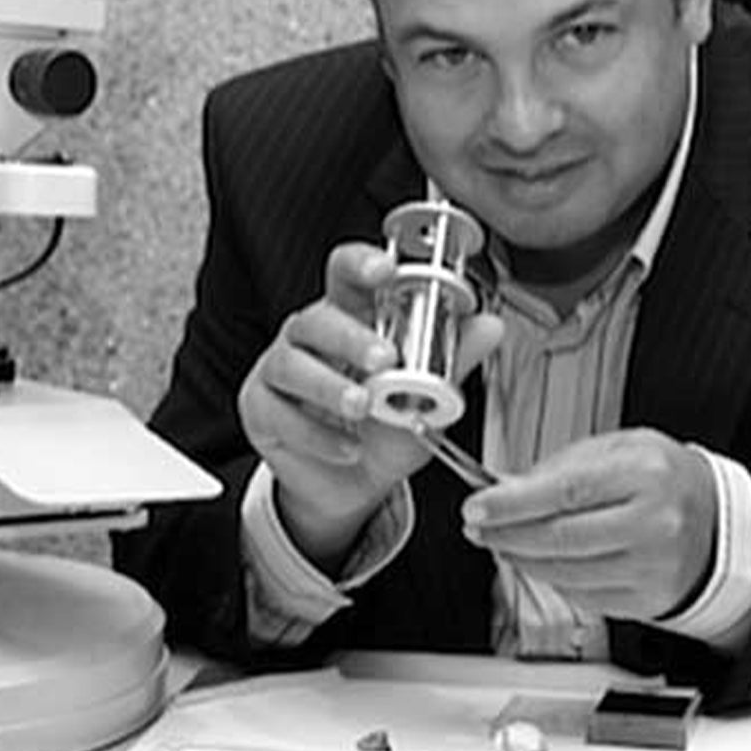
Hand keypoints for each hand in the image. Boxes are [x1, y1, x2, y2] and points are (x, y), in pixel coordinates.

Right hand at [239, 241, 502, 567]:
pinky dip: (315, 434)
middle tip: (383, 358)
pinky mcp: (262, 408)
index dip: (361, 264)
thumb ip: (454, 359)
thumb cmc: (386, 429)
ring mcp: (282, 369)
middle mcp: (312, 336)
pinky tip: (346, 447)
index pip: (347, 273)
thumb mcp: (429, 396)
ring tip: (361, 405)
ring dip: (330, 385)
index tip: (384, 271)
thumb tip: (488, 326)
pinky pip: (278, 413)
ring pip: (291, 363)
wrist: (356, 486)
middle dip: (350, 336)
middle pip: (318, 317)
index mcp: (353, 317)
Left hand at [460, 429, 717, 620]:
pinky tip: (539, 562)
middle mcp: (653, 522)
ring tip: (502, 543)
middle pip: (560, 537)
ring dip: (522, 559)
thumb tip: (508, 487)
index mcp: (646, 473)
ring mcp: (652, 567)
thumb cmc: (665, 479)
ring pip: (565, 572)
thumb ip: (564, 464)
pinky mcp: (648, 599)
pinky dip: (552, 580)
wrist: (718, 519)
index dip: (512, 503)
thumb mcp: (621, 448)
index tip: (479, 507)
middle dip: (507, 534)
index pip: (565, 491)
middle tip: (479, 527)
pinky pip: (583, 595)